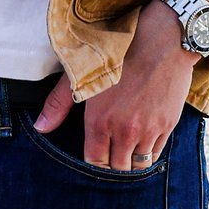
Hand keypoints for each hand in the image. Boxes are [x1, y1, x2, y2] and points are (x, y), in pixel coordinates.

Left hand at [34, 0, 208, 170]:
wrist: (164, 39)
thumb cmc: (121, 51)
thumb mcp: (82, 72)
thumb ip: (58, 103)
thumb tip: (40, 127)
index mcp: (99, 121)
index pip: (94, 163)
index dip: (94, 165)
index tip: (95, 158)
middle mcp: (124, 131)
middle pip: (118, 169)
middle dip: (112, 166)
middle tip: (110, 157)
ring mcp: (148, 130)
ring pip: (138, 165)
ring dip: (131, 162)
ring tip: (127, 152)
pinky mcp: (167, 125)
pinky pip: (156, 153)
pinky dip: (149, 152)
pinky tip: (143, 141)